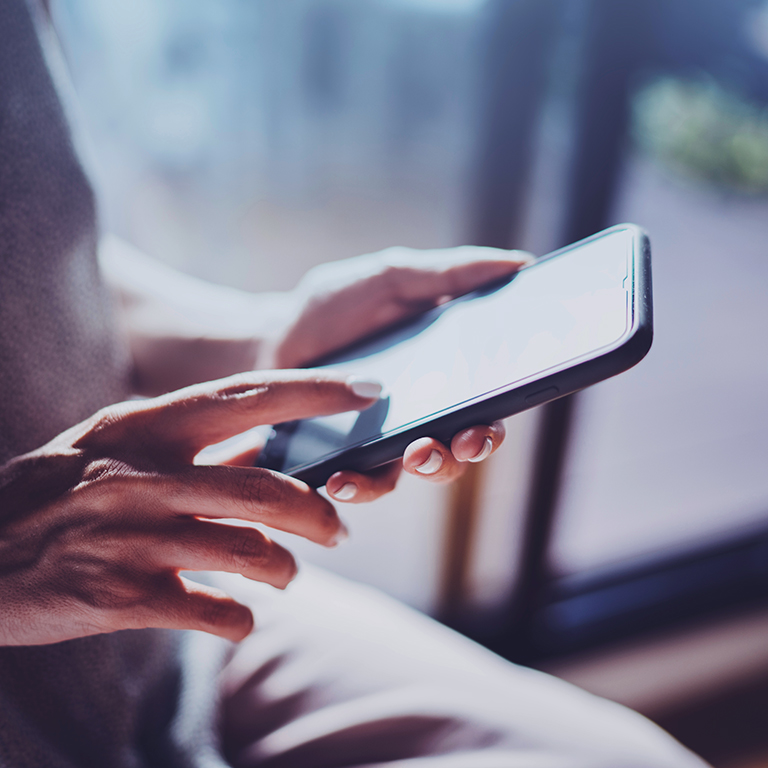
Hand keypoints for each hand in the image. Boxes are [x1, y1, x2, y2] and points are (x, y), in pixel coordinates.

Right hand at [0, 372, 378, 645]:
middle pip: (263, 488)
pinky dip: (241, 619)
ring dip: (286, 570)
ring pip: (249, 553)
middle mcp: (141, 475)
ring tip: (290, 576)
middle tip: (341, 528)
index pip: (247, 396)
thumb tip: (270, 444)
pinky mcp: (120, 597)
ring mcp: (130, 536)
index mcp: (144, 426)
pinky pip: (214, 612)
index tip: (370, 390)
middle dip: (318, 511)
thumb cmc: (58, 495)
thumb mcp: (116, 448)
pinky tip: (236, 616)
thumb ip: (191, 445)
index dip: (315, 392)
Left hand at [260, 246, 528, 500]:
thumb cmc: (334, 307)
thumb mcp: (390, 279)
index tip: (509, 402)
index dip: (508, 403)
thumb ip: (448, 274)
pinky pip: (367, 483)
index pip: (492, 396)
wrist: (271, 339)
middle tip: (465, 437)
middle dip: (474, 445)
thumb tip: (520, 264)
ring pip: (425, 468)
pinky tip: (344, 478)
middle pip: (468, 441)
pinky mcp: (351, 461)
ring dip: (429, 466)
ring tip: (415, 454)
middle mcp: (426, 412)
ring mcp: (390, 440)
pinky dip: (361, 485)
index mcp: (447, 370)